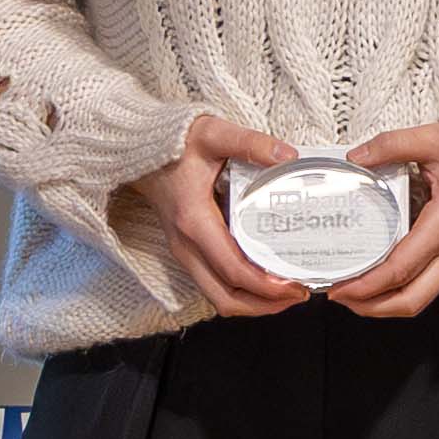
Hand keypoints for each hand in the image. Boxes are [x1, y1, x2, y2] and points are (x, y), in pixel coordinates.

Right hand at [141, 115, 309, 316]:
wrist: (140, 150)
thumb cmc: (175, 143)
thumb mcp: (213, 133)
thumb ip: (250, 143)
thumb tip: (287, 156)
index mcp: (194, 222)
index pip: (233, 270)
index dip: (266, 286)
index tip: (294, 285)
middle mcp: (186, 245)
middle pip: (225, 298)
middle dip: (264, 305)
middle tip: (298, 294)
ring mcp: (184, 252)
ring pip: (218, 297)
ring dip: (253, 303)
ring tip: (287, 293)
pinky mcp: (187, 252)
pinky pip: (214, 285)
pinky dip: (241, 292)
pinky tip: (265, 279)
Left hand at [334, 118, 438, 318]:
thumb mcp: (433, 137)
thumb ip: (391, 145)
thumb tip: (357, 157)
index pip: (400, 269)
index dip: (366, 285)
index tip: (340, 287)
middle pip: (411, 299)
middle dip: (372, 307)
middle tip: (342, 297)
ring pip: (421, 296)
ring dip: (386, 302)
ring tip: (355, 291)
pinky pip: (429, 282)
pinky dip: (402, 287)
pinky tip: (380, 274)